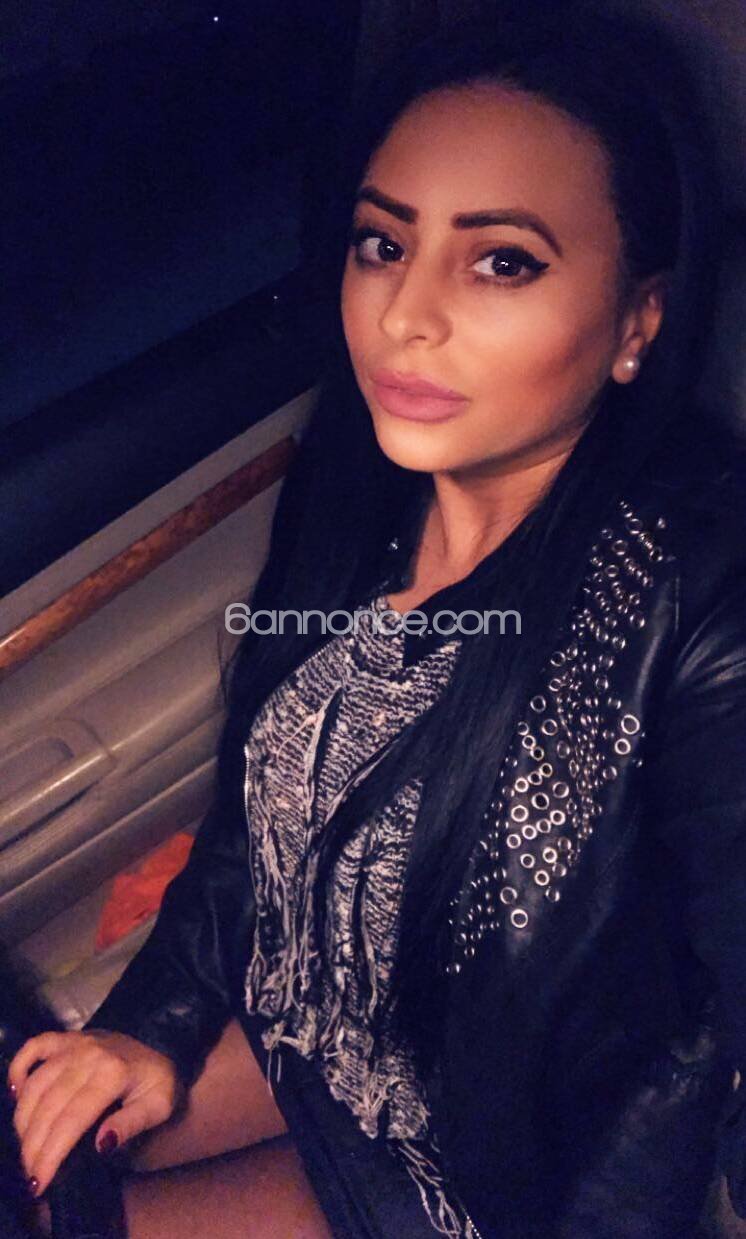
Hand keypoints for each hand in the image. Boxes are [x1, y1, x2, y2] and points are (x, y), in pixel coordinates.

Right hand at [7, 1028, 181, 1195]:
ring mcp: (75, 1044)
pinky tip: (14, 1095)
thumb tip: (101, 1144)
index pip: (71, 1120)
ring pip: (35, 1084)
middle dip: (33, 1147)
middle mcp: (88, 1056)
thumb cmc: (160, 1081)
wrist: (164, 1042)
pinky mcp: (67, 1038)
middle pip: (48, 1106)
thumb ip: (131, 1124)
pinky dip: (18, 1068)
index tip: (39, 1183)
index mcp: (112, 1074)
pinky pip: (34, 1047)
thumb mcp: (159, 1106)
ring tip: (25, 1150)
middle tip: (30, 1176)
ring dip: (23, 1120)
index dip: (51, 1155)